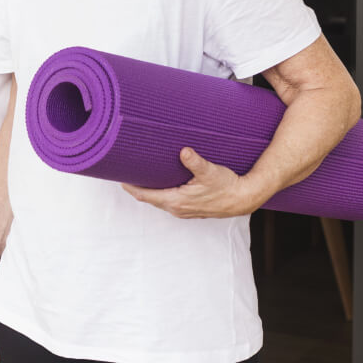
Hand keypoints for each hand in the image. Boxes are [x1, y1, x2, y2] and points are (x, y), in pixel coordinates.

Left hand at [122, 147, 252, 218]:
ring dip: (148, 190)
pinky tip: (161, 183)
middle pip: (148, 198)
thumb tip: (184, 151)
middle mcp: (177, 209)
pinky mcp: (190, 208)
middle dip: (136, 187)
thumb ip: (195, 161)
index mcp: (176, 201)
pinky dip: (160, 193)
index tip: (119, 176)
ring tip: (140, 176)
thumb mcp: (210, 171)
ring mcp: (183, 210)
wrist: (243, 199)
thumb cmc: (227, 186)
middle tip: (126, 171)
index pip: (145, 195)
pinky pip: (168, 201)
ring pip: (158, 200)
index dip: (130, 187)